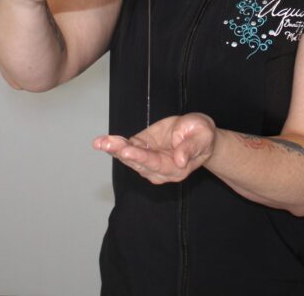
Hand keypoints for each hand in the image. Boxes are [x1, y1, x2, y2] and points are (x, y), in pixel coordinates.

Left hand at [93, 113, 216, 184]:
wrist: (197, 133)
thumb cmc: (202, 135)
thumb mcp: (202, 137)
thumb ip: (191, 148)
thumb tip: (180, 160)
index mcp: (176, 169)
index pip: (156, 164)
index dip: (141, 157)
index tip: (127, 150)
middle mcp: (160, 170)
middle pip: (138, 162)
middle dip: (122, 152)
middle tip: (107, 144)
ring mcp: (149, 161)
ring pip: (129, 158)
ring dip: (114, 149)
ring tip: (101, 142)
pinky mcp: (142, 149)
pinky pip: (127, 148)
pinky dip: (114, 145)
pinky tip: (103, 141)